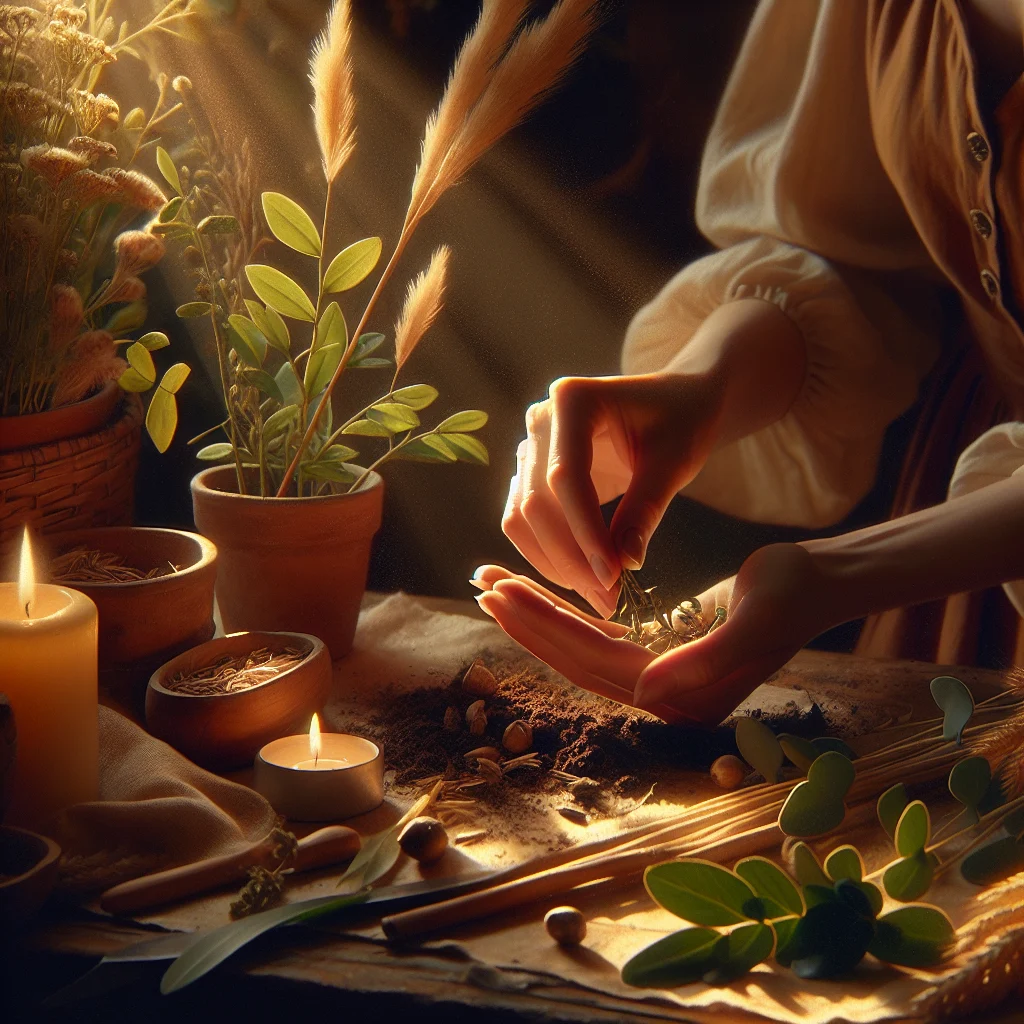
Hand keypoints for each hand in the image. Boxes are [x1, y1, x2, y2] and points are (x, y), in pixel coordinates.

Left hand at [473, 543, 828, 726]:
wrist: (816, 585)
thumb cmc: (790, 596)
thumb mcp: (753, 624)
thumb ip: (703, 663)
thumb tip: (646, 693)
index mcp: (678, 696)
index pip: (591, 661)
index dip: (543, 626)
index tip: (500, 591)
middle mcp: (663, 697)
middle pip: (575, 659)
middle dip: (526, 622)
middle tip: (480, 583)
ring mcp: (660, 679)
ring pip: (582, 650)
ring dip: (539, 618)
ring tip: (497, 585)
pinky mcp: (660, 655)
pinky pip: (601, 639)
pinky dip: (567, 617)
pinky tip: (540, 598)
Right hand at [501, 372, 723, 616]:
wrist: (678, 403)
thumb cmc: (683, 421)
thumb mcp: (675, 463)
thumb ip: (645, 509)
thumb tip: (624, 565)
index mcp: (573, 399)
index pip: (565, 477)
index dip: (584, 532)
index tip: (612, 577)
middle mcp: (540, 418)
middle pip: (535, 500)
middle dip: (569, 556)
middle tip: (607, 598)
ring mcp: (531, 445)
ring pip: (521, 515)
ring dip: (555, 562)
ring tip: (599, 595)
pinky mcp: (532, 471)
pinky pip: (525, 518)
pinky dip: (549, 553)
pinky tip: (584, 578)